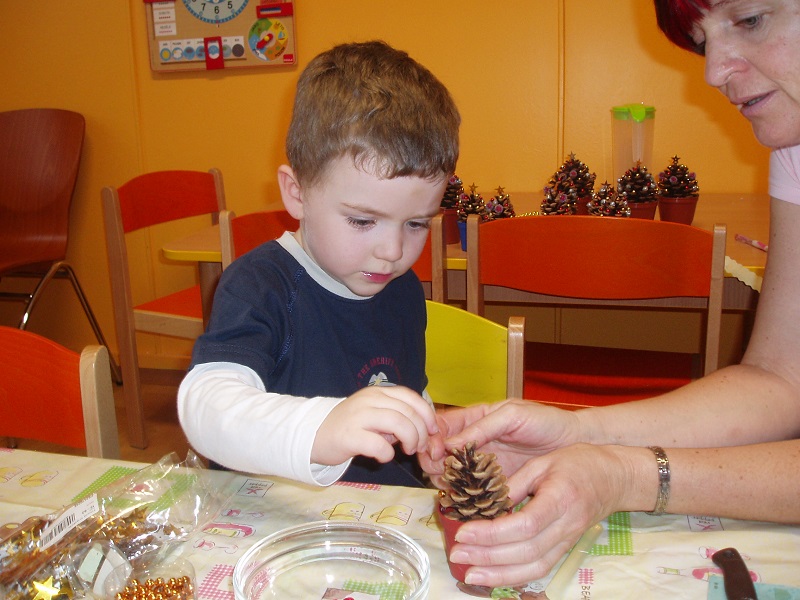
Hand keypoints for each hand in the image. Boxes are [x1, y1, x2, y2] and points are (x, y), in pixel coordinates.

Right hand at [312, 386, 437, 465]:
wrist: (313, 435)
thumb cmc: (349, 426)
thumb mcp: (373, 414)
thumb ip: (396, 416)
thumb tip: (422, 430)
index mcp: (377, 393)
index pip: (410, 397)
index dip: (427, 414)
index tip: (432, 430)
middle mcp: (369, 400)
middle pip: (408, 412)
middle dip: (421, 432)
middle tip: (419, 446)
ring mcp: (358, 416)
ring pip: (398, 423)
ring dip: (410, 440)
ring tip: (408, 450)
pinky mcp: (349, 436)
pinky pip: (378, 445)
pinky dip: (388, 454)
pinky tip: (384, 457)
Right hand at [419, 399, 581, 487]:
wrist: (573, 444)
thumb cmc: (544, 422)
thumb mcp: (512, 415)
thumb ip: (482, 427)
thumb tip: (450, 443)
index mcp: (473, 419)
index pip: (439, 427)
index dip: (430, 438)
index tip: (435, 451)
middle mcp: (471, 443)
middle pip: (437, 454)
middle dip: (434, 463)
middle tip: (445, 471)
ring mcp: (480, 466)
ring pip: (448, 476)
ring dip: (447, 482)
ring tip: (457, 486)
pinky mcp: (491, 486)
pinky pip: (469, 493)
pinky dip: (464, 497)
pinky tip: (468, 499)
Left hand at [445, 443, 648, 586]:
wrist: (614, 478)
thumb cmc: (578, 462)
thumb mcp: (543, 462)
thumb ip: (514, 482)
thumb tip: (483, 501)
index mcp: (561, 498)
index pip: (525, 525)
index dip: (493, 533)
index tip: (464, 531)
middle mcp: (566, 526)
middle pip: (526, 551)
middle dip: (488, 556)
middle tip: (456, 553)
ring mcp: (568, 541)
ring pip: (534, 568)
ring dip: (499, 575)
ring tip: (468, 573)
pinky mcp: (565, 549)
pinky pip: (540, 570)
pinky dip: (514, 577)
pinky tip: (491, 576)